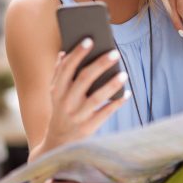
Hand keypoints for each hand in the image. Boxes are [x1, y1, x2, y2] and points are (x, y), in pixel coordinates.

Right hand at [35, 40, 127, 157]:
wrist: (58, 142)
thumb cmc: (60, 110)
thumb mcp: (55, 93)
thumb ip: (59, 73)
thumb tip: (64, 52)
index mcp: (56, 90)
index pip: (66, 68)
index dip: (77, 53)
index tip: (90, 40)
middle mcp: (66, 102)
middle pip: (84, 79)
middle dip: (100, 64)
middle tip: (115, 53)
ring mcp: (77, 116)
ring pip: (96, 97)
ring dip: (111, 84)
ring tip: (123, 73)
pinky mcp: (88, 128)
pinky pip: (105, 113)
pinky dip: (116, 103)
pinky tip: (127, 93)